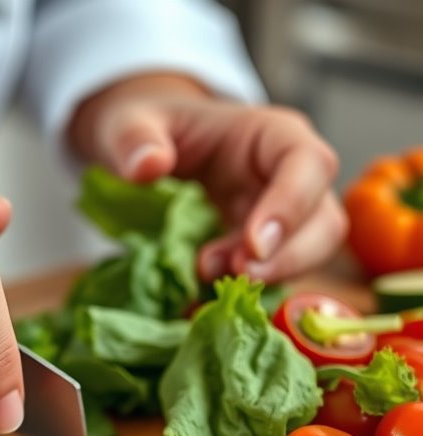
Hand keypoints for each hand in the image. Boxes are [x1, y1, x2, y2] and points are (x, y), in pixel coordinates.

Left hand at [70, 74, 345, 282]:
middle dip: (288, 256)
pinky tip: (209, 294)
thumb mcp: (130, 123)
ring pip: (311, 252)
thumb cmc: (149, 125)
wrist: (148, 143)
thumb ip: (135, 140)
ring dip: (270, 276)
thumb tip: (147, 167)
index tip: (253, 246)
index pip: (308, 164)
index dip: (290, 207)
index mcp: (273, 134)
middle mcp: (293, 173)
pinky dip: (251, 288)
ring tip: (209, 278)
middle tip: (235, 275)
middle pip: (324, 220)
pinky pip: (277, 271)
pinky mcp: (267, 243)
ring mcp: (285, 211)